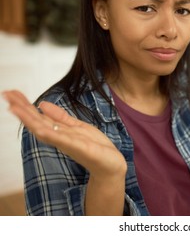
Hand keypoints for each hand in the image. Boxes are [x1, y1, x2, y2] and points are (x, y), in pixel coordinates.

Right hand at [2, 90, 126, 178]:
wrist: (111, 164)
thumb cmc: (95, 147)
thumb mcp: (78, 126)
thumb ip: (60, 117)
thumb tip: (42, 104)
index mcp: (59, 131)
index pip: (38, 116)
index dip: (24, 104)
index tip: (11, 93)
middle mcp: (59, 137)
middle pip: (36, 121)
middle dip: (21, 108)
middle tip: (6, 94)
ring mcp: (66, 143)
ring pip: (43, 130)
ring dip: (28, 119)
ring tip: (13, 107)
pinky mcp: (77, 147)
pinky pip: (60, 139)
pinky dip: (49, 132)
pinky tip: (38, 126)